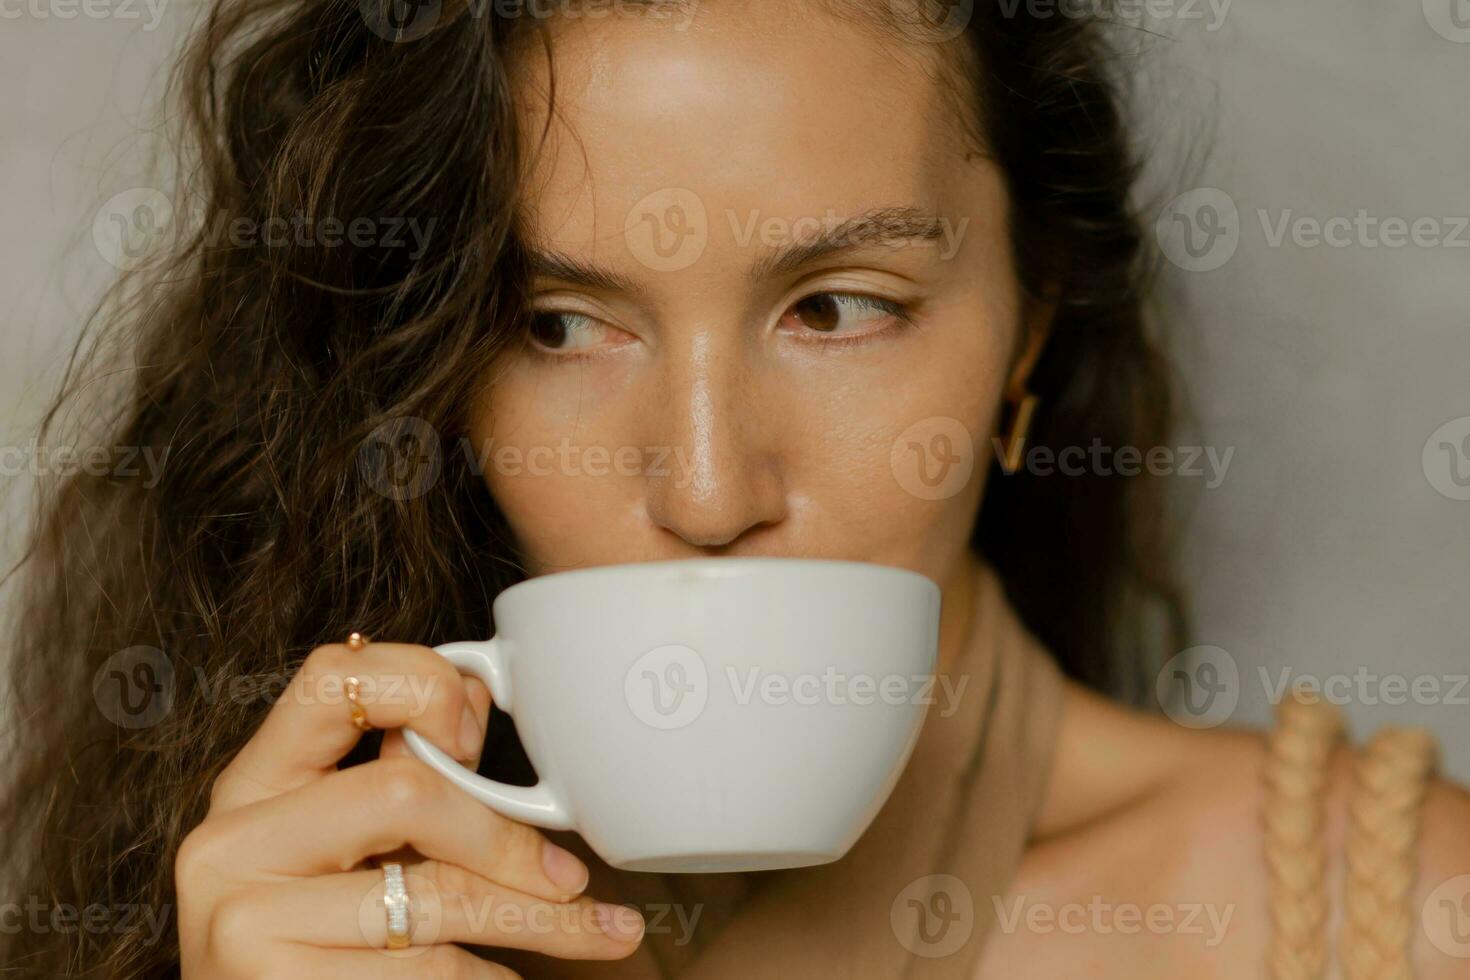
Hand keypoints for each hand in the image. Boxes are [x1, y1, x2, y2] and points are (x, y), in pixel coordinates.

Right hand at [175, 640, 644, 977]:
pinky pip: (424, 973)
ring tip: (601, 932)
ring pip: (431, 900)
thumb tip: (480, 700)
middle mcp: (233, 842)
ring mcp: (243, 921)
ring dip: (537, 921)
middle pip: (402, 793)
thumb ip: (402, 778)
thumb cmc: (320, 940)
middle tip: (568, 874)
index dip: (422, 688)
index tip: (477, 737)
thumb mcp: (349, 847)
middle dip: (504, 839)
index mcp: (254, 783)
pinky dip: (488, 977)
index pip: (332, 678)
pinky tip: (514, 976)